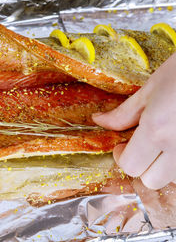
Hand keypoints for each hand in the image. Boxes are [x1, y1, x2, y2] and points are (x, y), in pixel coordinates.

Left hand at [93, 53, 175, 189]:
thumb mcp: (151, 87)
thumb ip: (124, 112)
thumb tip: (99, 121)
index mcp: (157, 130)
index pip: (130, 166)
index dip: (122, 156)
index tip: (124, 144)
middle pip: (151, 180)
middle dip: (143, 165)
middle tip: (146, 144)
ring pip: (174, 179)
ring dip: (166, 166)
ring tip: (169, 139)